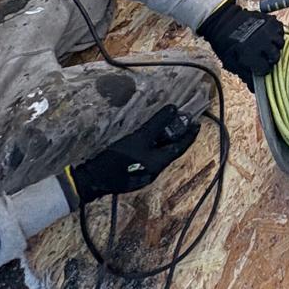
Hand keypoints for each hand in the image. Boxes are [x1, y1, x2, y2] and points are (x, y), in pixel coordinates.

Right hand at [67, 105, 199, 205]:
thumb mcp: (138, 138)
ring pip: (158, 155)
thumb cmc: (117, 159)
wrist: (91, 180)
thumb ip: (157, 124)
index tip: (197, 123)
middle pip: (170, 152)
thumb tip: (173, 109)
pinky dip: (152, 147)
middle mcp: (153, 171)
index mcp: (158, 164)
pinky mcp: (131, 174)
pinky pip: (147, 157)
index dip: (189, 135)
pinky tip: (147, 140)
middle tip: (182, 122)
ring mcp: (142, 174)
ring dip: (164, 141)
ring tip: (166, 128)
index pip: (180, 148)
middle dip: (177, 137)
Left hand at [196, 0, 283, 90]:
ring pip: (280, 43)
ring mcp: (267, 30)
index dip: (262, 70)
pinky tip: (269, 36)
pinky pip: (280, 30)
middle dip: (270, 59)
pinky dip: (276, 34)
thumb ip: (244, 75)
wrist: (222, 21)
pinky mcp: (270, 20)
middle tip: (264, 57)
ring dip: (275, 46)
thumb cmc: (225, 44)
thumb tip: (255, 88)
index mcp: (250, 54)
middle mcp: (262, 42)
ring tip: (268, 46)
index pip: (266, 69)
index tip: (259, 68)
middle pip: (276, 56)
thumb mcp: (230, 62)